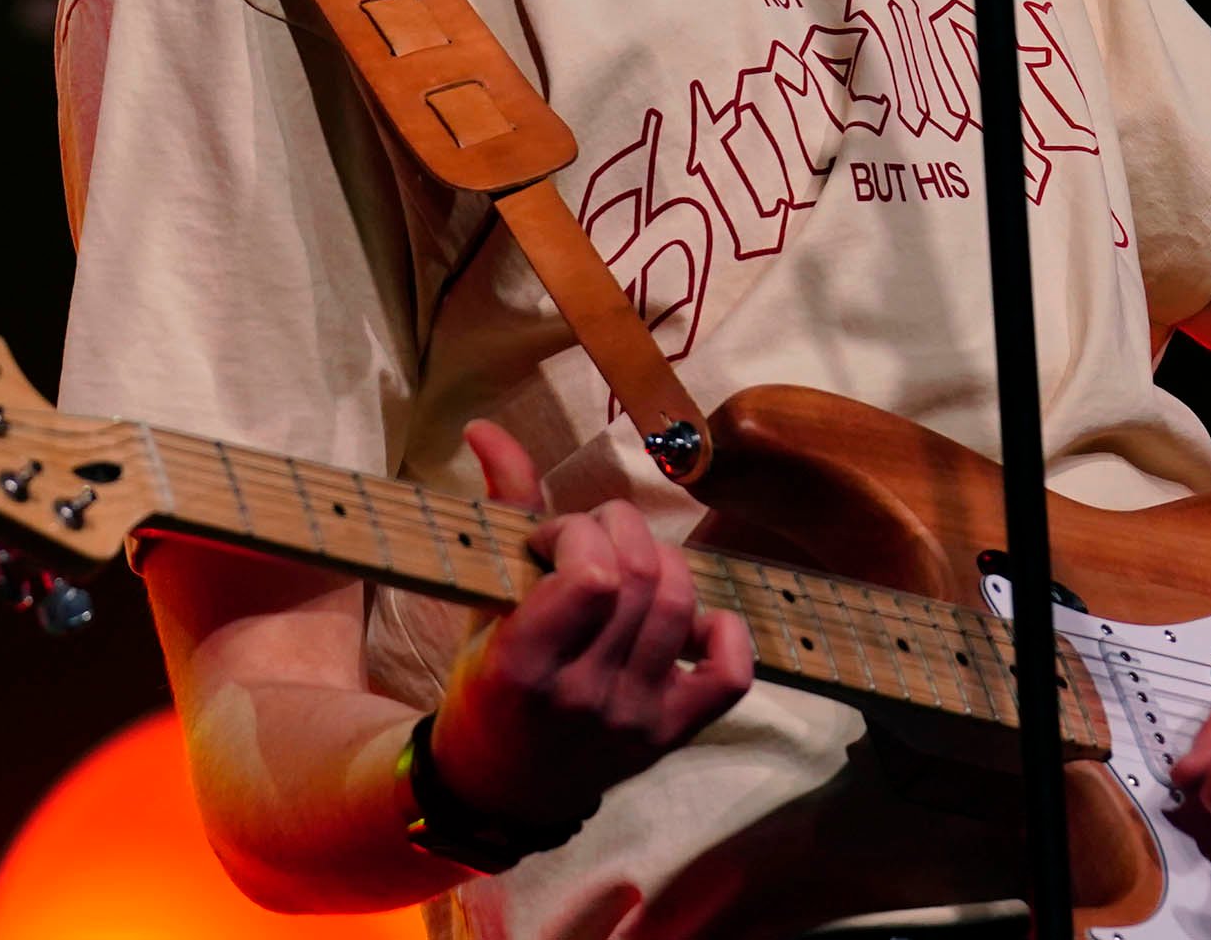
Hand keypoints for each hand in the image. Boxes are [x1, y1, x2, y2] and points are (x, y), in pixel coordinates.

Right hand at [425, 419, 756, 829]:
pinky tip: (691, 619)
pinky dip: (723, 629)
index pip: (592, 577)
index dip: (579, 533)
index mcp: (522, 665)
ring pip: (683, 607)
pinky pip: (730, 674)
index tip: (553, 540)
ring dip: (662, 561)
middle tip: (593, 541)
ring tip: (630, 567)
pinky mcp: (671, 734)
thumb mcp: (480, 601)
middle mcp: (585, 696)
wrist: (501, 785)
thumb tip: (487, 425)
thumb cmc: (484, 682)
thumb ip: (502, 510)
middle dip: (620, 531)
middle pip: (643, 578)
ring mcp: (634, 719)